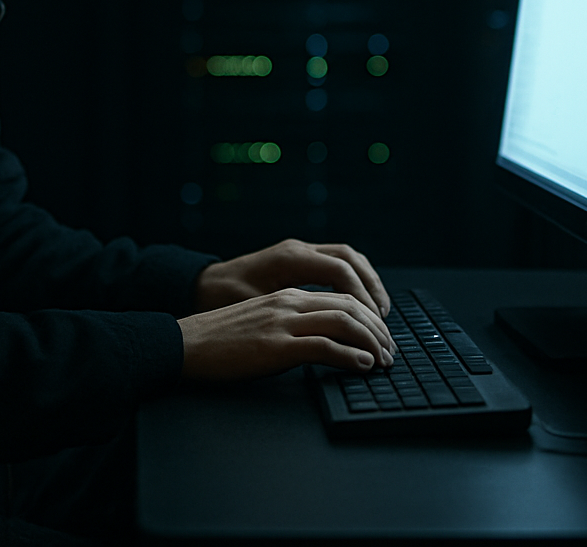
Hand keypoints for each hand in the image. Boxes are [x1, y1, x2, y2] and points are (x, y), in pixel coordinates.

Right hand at [177, 288, 395, 380]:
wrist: (185, 344)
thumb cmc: (220, 340)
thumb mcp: (262, 321)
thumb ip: (291, 323)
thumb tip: (322, 340)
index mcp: (288, 296)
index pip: (343, 297)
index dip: (369, 317)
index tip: (381, 338)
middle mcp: (290, 303)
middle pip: (350, 306)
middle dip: (378, 329)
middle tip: (391, 352)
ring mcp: (283, 323)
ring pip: (343, 322)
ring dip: (371, 342)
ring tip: (383, 361)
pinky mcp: (275, 346)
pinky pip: (323, 346)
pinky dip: (349, 355)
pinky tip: (362, 365)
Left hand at [193, 238, 390, 318]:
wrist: (202, 286)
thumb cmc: (222, 300)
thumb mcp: (254, 310)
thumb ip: (290, 318)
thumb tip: (327, 336)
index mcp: (289, 259)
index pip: (339, 271)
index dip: (361, 298)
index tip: (373, 324)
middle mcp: (297, 249)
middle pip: (350, 260)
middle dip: (372, 290)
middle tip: (384, 323)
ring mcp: (299, 251)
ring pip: (347, 257)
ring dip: (367, 283)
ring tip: (380, 313)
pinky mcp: (299, 258)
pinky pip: (337, 262)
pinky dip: (354, 279)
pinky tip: (360, 302)